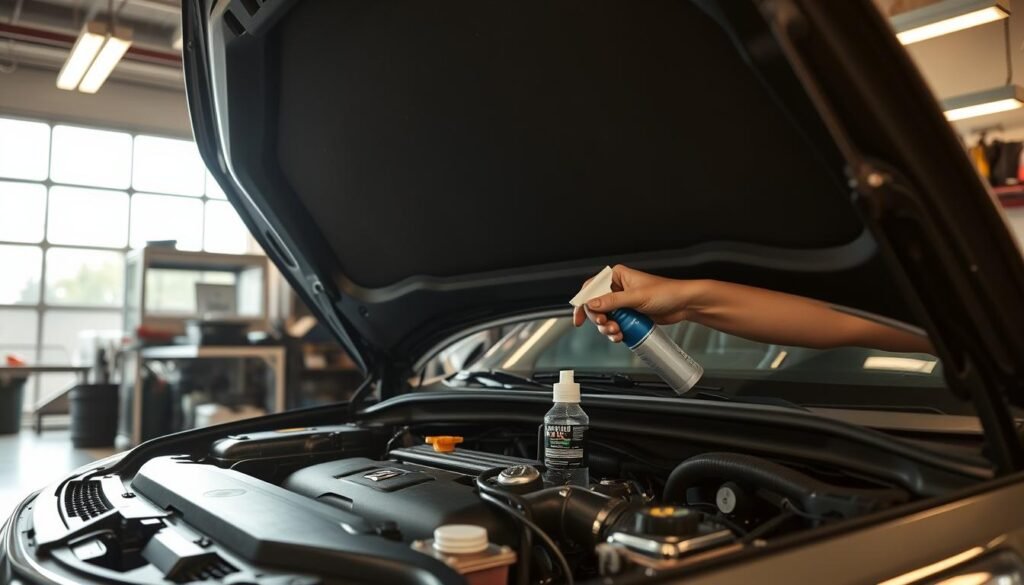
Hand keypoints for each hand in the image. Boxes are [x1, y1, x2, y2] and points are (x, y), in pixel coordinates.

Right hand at [572, 265, 700, 342]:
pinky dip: (615, 332)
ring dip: (607, 328)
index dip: (583, 302)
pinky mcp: (629, 315)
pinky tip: (620, 336)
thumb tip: (592, 304)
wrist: (684, 304)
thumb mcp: (636, 297)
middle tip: (606, 325)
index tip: (579, 317)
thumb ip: (612, 301)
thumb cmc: (666, 292)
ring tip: (617, 332)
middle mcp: (617, 288)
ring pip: (604, 318)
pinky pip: (615, 325)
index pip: (592, 288)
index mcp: (617, 276)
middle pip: (596, 306)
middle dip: (599, 319)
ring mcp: (623, 303)